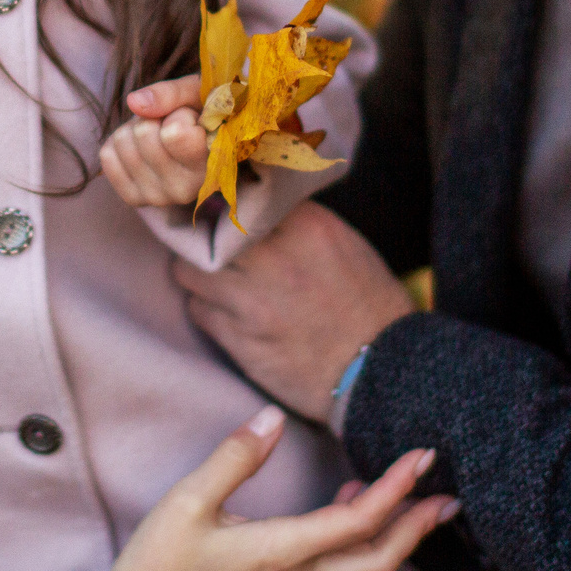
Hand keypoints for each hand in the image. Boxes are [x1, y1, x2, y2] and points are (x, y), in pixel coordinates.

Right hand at [50, 406, 457, 570]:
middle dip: (418, 529)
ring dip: (388, 537)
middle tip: (449, 496)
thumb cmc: (155, 570)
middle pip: (378, 562)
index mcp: (281, 553)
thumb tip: (272, 418)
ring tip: (404, 498)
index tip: (424, 457)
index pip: (359, 521)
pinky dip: (352, 543)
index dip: (398, 488)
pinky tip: (337, 512)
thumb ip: (235, 458)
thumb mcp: (187, 502)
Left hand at [100, 76, 208, 209]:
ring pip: (122, 141)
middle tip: (171, 124)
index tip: (195, 119)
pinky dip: (120, 141)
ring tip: (158, 133)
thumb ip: (173, 94)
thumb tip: (134, 102)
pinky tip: (142, 147)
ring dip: (136, 127)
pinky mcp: (134, 197)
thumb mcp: (198, 93)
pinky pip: (107, 155)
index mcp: (211, 166)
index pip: (174, 134)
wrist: (199, 142)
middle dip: (154, 118)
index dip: (180, 114)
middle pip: (143, 133)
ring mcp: (157, 197)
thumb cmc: (204, 112)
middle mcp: (185, 190)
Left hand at [174, 201, 414, 420]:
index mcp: (305, 226)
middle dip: (205, 239)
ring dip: (197, 274)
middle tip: (206, 244)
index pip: (240, 198)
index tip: (220, 213)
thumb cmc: (369, 306)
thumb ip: (297, 221)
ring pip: (190, 272)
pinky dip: (206, 307)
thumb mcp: (342, 243)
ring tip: (211, 279)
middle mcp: (272, 258)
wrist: (379, 372)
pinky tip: (223, 311)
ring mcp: (251, 300)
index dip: (225, 208)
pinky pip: (198, 310)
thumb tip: (253, 208)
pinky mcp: (239, 339)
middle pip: (207, 232)